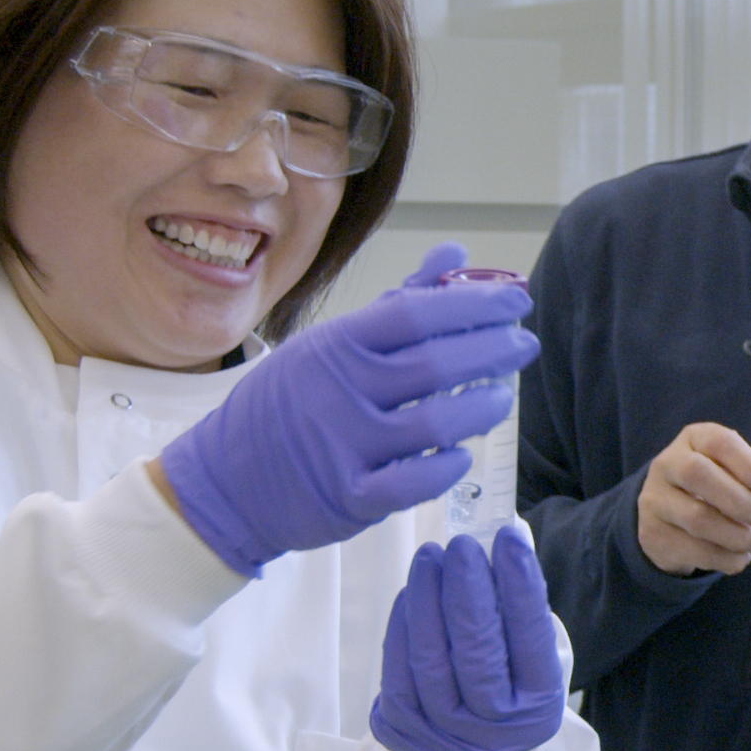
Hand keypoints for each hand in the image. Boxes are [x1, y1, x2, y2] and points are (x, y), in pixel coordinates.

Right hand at [158, 242, 532, 575]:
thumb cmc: (288, 403)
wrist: (224, 479)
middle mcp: (340, 390)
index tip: (516, 302)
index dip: (474, 306)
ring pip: (433, 423)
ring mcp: (344, 445)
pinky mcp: (348, 497)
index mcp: (337, 344)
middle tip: (526, 345)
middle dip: (492, 351)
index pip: (417, 314)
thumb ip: (397, 303)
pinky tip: (462, 453)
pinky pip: (411, 483)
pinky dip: (445, 467)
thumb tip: (454, 253)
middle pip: (435, 365)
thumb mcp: (330, 344)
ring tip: (502, 397)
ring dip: (480, 408)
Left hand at [370, 527, 565, 750]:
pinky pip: (398, 668)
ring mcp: (445, 732)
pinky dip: (403, 623)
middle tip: (462, 545)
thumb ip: (522, 606)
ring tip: (430, 556)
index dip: (520, 585)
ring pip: (431, 657)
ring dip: (428, 598)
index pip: (530, 637)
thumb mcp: (530, 660)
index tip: (508, 538)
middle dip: (468, 589)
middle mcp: (494, 726)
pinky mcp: (403, 728)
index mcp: (537, 706)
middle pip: (478, 650)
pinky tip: (412, 592)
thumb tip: (507, 539)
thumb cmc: (506, 687)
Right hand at [637, 422, 750, 576]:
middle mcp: (667, 463)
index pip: (720, 443)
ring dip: (736, 535)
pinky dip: (724, 558)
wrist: (664, 516)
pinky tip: (740, 558)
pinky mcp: (652, 534)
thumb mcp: (734, 474)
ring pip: (696, 517)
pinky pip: (692, 549)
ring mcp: (655, 499)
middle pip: (698, 475)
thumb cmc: (712, 488)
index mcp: (694, 439)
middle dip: (740, 501)